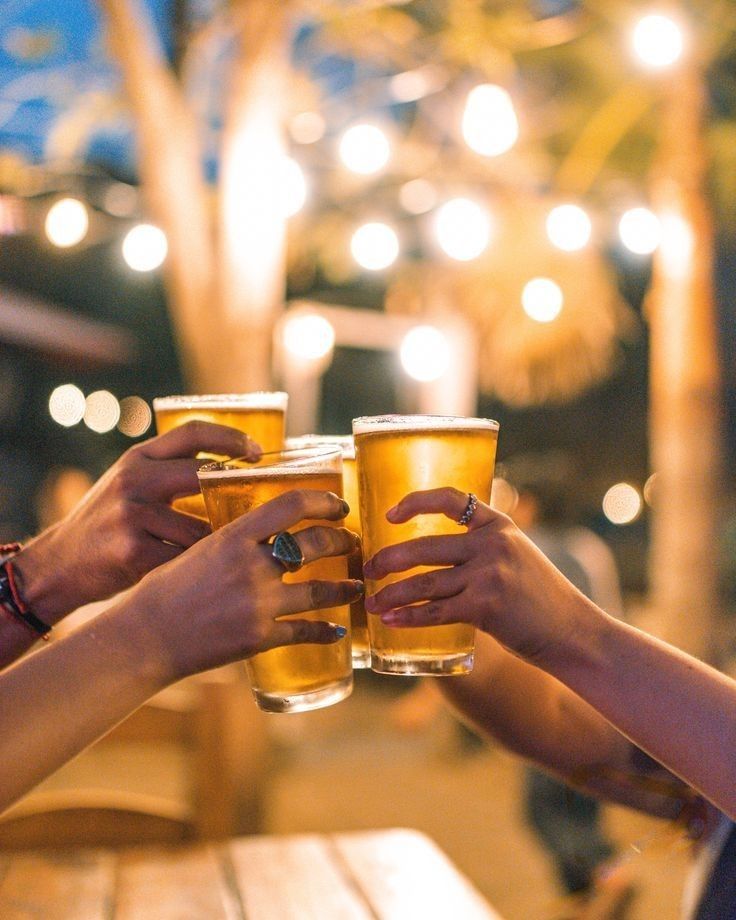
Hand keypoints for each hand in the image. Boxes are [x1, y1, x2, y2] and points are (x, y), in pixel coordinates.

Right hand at [15, 421, 260, 622]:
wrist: (57, 565)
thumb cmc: (106, 525)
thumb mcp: (130, 484)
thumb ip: (168, 472)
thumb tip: (233, 469)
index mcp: (138, 458)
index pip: (192, 432)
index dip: (231, 437)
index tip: (256, 451)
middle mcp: (134, 479)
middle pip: (204, 474)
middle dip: (235, 489)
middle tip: (254, 504)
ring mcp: (132, 515)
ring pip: (201, 528)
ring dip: (215, 543)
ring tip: (217, 554)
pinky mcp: (133, 551)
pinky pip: (186, 558)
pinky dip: (194, 568)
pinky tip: (190, 574)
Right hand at [136, 489, 362, 679]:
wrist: (145, 637)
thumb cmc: (164, 591)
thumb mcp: (198, 549)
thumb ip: (235, 541)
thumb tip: (265, 535)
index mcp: (233, 536)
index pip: (292, 504)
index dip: (323, 501)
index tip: (338, 505)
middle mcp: (252, 564)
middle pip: (316, 542)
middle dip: (342, 540)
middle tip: (350, 543)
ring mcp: (259, 602)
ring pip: (321, 590)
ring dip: (345, 587)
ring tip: (355, 586)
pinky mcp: (260, 637)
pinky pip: (305, 631)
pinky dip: (325, 631)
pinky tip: (335, 631)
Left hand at [363, 487, 587, 663]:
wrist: (572, 631)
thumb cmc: (539, 597)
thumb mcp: (516, 555)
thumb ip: (482, 547)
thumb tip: (433, 552)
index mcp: (498, 524)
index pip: (450, 498)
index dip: (414, 502)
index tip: (390, 514)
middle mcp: (492, 544)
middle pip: (425, 547)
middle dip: (389, 560)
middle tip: (368, 570)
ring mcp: (489, 574)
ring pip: (424, 583)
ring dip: (392, 594)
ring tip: (373, 603)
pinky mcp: (485, 607)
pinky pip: (436, 611)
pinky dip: (409, 617)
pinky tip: (392, 621)